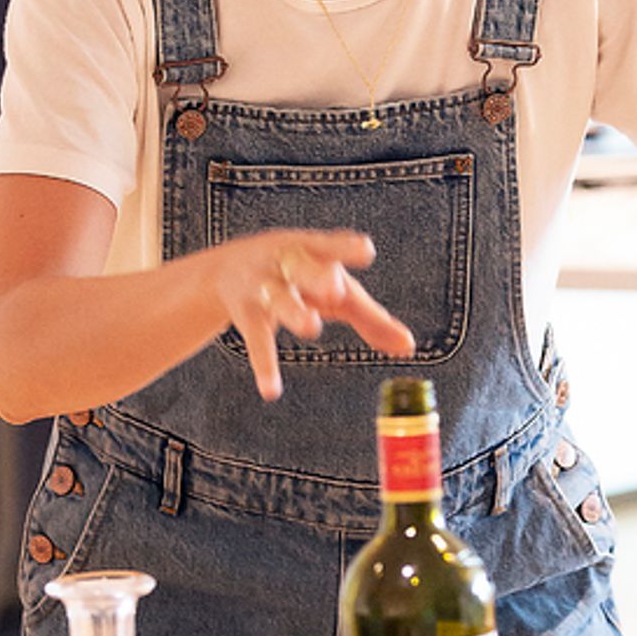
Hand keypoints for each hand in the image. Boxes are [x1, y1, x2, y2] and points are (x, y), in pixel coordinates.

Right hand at [213, 229, 414, 400]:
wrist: (227, 269)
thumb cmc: (300, 277)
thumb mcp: (333, 291)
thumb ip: (371, 318)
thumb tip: (409, 347)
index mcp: (315, 251)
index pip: (332, 246)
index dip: (347, 248)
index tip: (365, 249)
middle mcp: (288, 264)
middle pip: (304, 268)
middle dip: (318, 276)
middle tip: (335, 287)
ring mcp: (264, 287)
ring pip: (281, 300)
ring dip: (295, 312)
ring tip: (311, 327)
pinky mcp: (248, 315)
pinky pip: (258, 341)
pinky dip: (265, 366)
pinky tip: (271, 390)